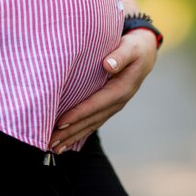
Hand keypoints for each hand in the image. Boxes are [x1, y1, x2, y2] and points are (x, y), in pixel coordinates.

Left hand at [49, 28, 157, 152]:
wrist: (145, 54)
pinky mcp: (108, 107)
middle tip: (49, 142)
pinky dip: (79, 133)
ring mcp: (114, 106)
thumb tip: (108, 65)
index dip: (78, 114)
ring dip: (72, 137)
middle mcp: (118, 102)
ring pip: (91, 125)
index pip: (96, 104)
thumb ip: (121, 55)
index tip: (61, 122)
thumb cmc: (135, 48)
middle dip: (70, 132)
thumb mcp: (131, 47)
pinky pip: (93, 122)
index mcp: (122, 89)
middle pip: (91, 120)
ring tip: (53, 148)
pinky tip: (66, 143)